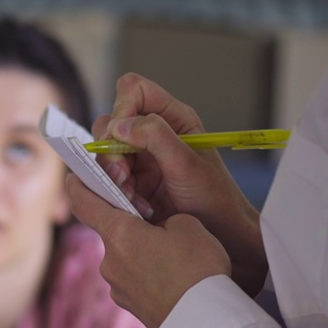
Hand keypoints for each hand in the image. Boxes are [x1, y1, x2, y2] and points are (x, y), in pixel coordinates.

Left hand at [68, 174, 231, 327]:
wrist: (204, 321)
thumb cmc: (197, 268)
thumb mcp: (187, 224)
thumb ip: (163, 220)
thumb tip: (156, 233)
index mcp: (119, 234)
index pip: (85, 204)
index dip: (78, 187)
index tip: (73, 178)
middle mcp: (109, 261)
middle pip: (113, 233)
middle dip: (132, 226)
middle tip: (160, 223)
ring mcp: (117, 287)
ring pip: (126, 258)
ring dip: (142, 252)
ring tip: (176, 257)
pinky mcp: (129, 306)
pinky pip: (135, 280)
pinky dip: (149, 275)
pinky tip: (174, 280)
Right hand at [93, 73, 267, 295]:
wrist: (222, 236)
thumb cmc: (214, 198)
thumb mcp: (186, 163)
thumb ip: (154, 137)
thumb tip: (119, 125)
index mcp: (173, 119)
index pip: (134, 91)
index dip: (122, 109)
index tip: (121, 137)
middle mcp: (153, 134)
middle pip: (111, 122)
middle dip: (111, 149)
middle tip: (124, 176)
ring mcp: (141, 159)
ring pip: (105, 153)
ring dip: (112, 176)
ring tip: (132, 197)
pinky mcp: (134, 183)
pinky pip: (108, 179)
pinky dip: (114, 192)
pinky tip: (135, 206)